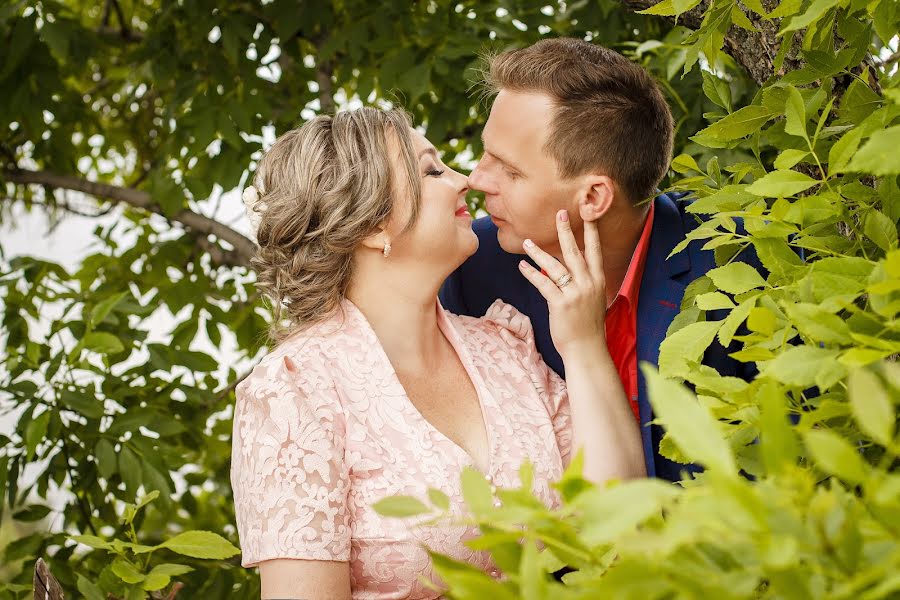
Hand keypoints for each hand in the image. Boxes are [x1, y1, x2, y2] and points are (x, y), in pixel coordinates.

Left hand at [518, 209, 606, 356]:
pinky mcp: (561, 304)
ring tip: (526, 242)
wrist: (587, 349)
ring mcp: (575, 293)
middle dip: (566, 231)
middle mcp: (588, 283)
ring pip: (555, 266)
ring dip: (538, 253)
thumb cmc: (588, 326)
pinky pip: (543, 284)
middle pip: (575, 252)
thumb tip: (569, 270)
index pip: (595, 250)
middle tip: (560, 213)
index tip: (589, 212)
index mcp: (598, 280)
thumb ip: (584, 283)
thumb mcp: (593, 300)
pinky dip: (531, 274)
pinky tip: (521, 266)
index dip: (591, 231)